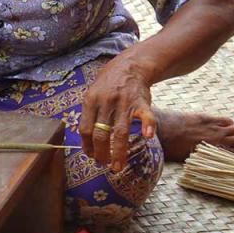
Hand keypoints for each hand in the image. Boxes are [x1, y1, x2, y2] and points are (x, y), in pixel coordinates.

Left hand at [79, 56, 157, 171]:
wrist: (129, 66)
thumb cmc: (108, 85)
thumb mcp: (92, 95)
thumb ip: (89, 115)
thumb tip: (86, 142)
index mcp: (91, 101)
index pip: (85, 128)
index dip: (87, 145)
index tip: (90, 156)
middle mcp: (106, 102)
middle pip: (101, 133)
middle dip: (101, 153)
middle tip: (103, 164)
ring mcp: (124, 102)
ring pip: (120, 131)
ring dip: (118, 152)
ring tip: (117, 166)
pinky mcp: (141, 102)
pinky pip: (146, 116)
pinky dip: (148, 126)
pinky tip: (147, 137)